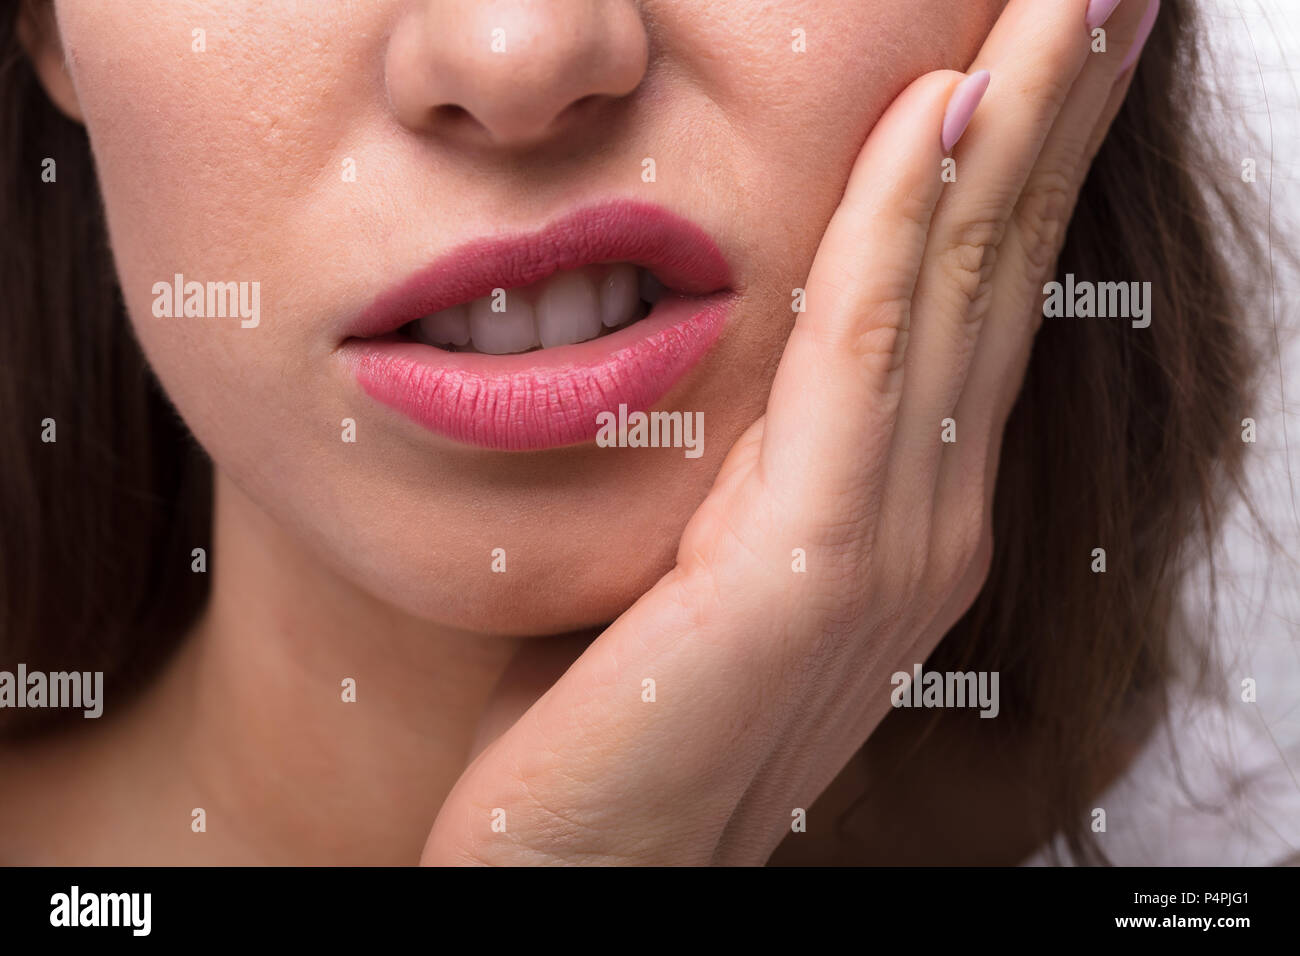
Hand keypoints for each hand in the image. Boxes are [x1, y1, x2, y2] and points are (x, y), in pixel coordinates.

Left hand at [422, 0, 1157, 865]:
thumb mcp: (695, 555)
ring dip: (1015, 125)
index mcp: (900, 511)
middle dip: (1056, 108)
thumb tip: (751, 348)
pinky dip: (904, 231)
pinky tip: (932, 113)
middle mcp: (925, 520)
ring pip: (965, 293)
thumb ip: (750, 457)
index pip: (975, 298)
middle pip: (1002, 271)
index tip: (1049, 33)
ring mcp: (885, 549)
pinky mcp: (808, 574)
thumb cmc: (624, 716)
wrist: (589, 876)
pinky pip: (868, 365)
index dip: (1022, 158)